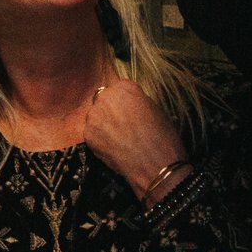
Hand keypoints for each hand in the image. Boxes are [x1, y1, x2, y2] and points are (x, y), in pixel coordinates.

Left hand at [82, 77, 189, 205]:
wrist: (156, 164)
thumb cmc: (163, 138)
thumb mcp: (156, 110)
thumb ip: (137, 102)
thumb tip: (129, 106)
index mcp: (125, 87)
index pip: (119, 89)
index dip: (124, 104)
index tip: (129, 114)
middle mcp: (106, 96)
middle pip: (104, 101)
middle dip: (111, 112)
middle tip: (122, 128)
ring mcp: (94, 115)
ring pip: (96, 117)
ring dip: (103, 126)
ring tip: (119, 141)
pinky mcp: (88, 134)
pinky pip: (92, 134)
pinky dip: (99, 141)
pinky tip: (114, 149)